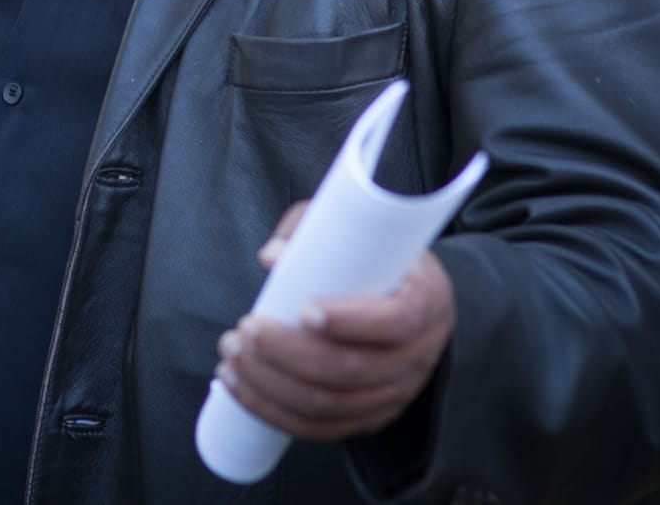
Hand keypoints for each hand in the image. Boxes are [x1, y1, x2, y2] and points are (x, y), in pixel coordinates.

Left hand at [214, 199, 453, 440]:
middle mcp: (417, 355)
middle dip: (288, 352)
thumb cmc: (379, 262)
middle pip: (353, 369)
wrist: (412, 302)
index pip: (397, 321)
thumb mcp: (360, 231)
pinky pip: (319, 428)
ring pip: (330, 404)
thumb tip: (272, 256)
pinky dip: (274, 412)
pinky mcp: (368, 415)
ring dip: (271, 383)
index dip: (350, 320)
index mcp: (425, 301)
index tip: (304, 311)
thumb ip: (314, 231)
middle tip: (247, 329)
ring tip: (233, 354)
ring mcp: (394, 392)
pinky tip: (239, 386)